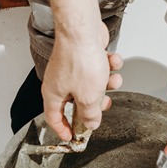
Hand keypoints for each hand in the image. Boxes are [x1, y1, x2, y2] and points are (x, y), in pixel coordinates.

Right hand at [41, 22, 122, 140]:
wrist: (83, 29)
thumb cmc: (79, 59)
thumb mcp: (88, 97)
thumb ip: (89, 115)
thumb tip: (90, 125)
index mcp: (54, 94)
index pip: (54, 118)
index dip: (63, 130)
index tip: (73, 137)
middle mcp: (60, 82)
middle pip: (77, 102)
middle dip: (94, 104)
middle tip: (104, 104)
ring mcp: (71, 69)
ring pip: (91, 85)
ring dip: (106, 83)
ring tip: (112, 79)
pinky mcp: (83, 57)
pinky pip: (97, 68)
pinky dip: (107, 66)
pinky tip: (112, 60)